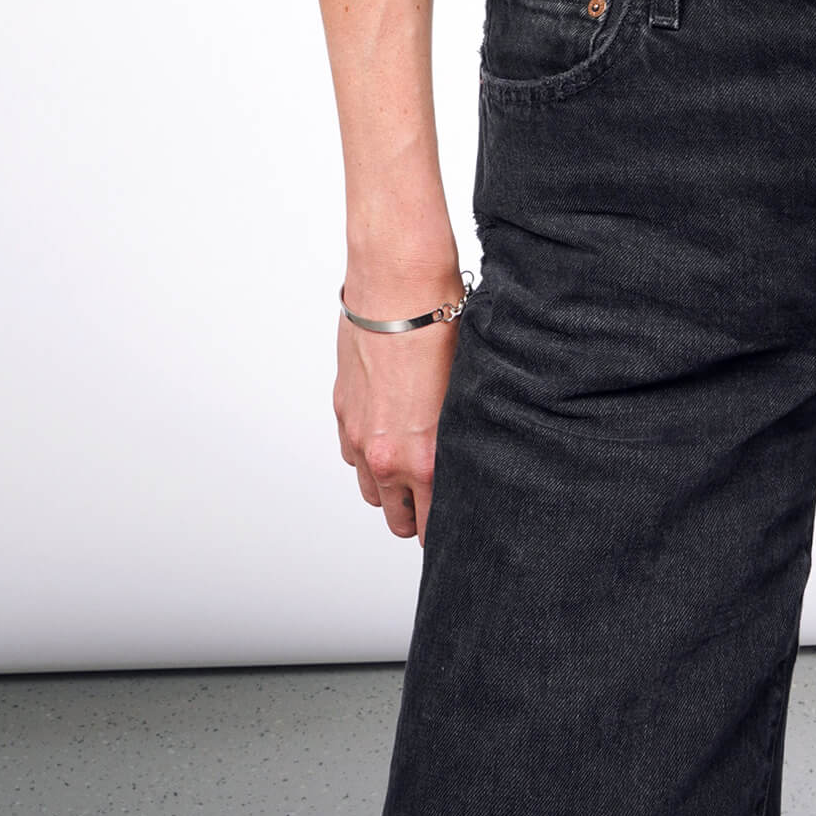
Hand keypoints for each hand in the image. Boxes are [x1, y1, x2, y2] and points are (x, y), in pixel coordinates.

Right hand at [334, 267, 466, 542]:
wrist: (399, 287)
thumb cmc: (441, 330)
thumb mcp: (465, 394)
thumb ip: (460, 440)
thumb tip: (472, 462)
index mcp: (422, 459)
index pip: (429, 525)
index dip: (445, 528)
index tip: (457, 525)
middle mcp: (384, 456)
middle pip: (395, 519)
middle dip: (415, 516)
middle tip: (435, 500)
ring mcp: (357, 436)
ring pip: (370, 491)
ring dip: (388, 487)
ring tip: (412, 467)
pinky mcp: (342, 410)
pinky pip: (352, 455)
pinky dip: (367, 455)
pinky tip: (390, 433)